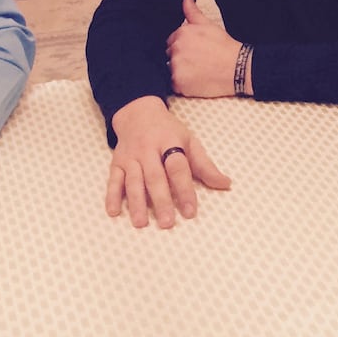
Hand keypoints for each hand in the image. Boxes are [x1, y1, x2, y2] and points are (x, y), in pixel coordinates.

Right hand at [105, 96, 230, 228]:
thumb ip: (205, 165)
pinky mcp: (117, 162)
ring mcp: (131, 156)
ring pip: (133, 181)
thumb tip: (226, 184)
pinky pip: (113, 179)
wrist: (138, 113)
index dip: (185, 190)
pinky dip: (112, 195)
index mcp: (170, 142)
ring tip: (141, 223)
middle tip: (167, 223)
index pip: (178, 168)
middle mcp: (148, 149)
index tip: (190, 212)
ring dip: (136, 202)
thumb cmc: (168, 131)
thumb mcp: (189, 141)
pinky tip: (113, 212)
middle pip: (155, 177)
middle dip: (161, 201)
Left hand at [166, 0, 239, 96]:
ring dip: (181, 71)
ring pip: (171, 69)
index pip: (172, 41)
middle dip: (181, 58)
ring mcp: (176, 67)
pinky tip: (197, 80)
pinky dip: (184, 84)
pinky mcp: (178, 83)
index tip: (196, 51)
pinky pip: (175, 84)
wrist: (237, 68)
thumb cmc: (224, 46)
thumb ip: (192, 10)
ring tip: (199, 71)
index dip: (184, 47)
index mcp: (180, 34)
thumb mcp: (208, 24)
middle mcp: (175, 49)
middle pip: (170, 55)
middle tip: (199, 61)